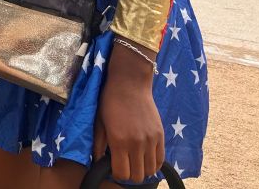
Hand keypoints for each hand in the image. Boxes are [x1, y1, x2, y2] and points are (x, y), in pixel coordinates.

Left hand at [93, 45, 163, 183]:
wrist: (130, 83)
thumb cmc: (110, 100)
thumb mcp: (99, 121)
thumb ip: (98, 144)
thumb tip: (97, 161)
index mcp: (119, 141)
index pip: (122, 174)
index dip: (116, 174)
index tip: (113, 166)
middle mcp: (137, 144)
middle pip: (137, 177)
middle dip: (129, 174)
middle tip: (123, 164)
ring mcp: (151, 141)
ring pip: (150, 171)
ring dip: (141, 169)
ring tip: (134, 160)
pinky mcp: (160, 136)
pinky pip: (161, 160)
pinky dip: (153, 163)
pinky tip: (144, 156)